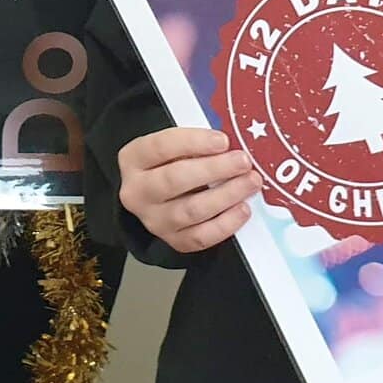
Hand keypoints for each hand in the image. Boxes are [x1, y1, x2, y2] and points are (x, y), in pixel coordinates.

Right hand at [116, 125, 260, 254]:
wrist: (155, 197)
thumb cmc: (170, 162)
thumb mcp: (173, 146)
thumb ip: (195, 142)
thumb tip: (230, 143)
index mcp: (133, 159)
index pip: (160, 147)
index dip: (194, 142)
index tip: (223, 141)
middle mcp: (137, 192)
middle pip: (174, 180)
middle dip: (214, 169)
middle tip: (242, 161)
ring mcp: (153, 220)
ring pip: (190, 210)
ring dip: (225, 195)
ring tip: (250, 182)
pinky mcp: (172, 241)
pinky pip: (200, 237)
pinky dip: (225, 224)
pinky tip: (243, 209)